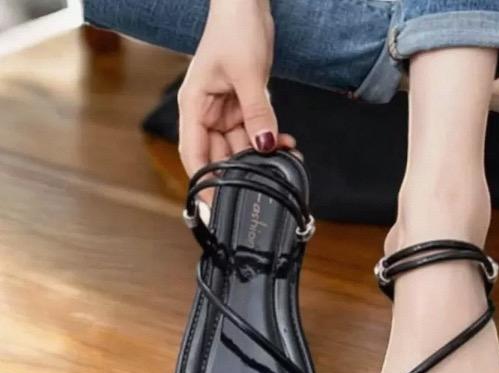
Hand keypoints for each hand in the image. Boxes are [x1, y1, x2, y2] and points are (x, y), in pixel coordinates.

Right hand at [178, 0, 294, 176]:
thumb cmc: (235, 29)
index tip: (216, 208)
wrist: (247, 4)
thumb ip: (257, 113)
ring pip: (241, 148)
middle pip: (220, 157)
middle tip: (265, 188)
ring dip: (262, 157)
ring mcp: (225, 112)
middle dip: (243, 172)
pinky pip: (255, 133)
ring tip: (284, 162)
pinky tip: (287, 145)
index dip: (204, 184)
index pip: (194, 156)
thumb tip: (264, 146)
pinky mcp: (242, 107)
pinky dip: (270, 140)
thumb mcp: (247, 74)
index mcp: (193, 108)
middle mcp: (206, 114)